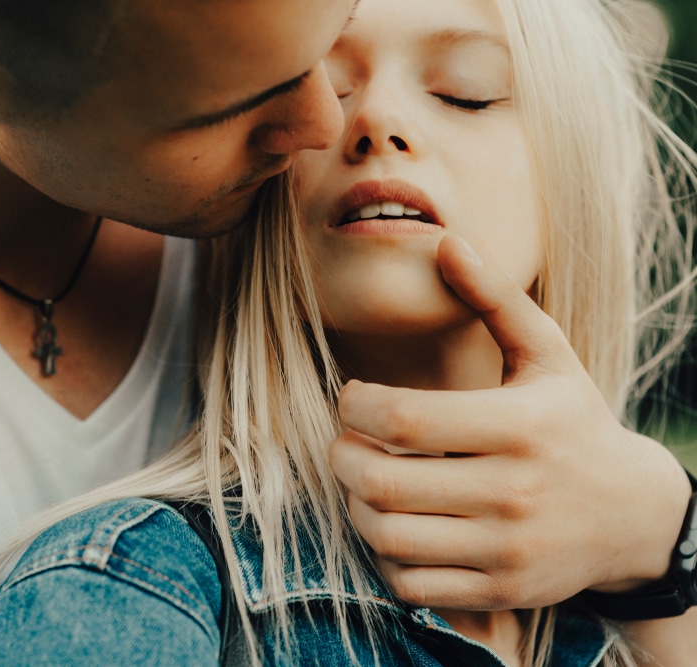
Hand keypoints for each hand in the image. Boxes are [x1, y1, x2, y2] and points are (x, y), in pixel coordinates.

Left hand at [330, 234, 692, 610]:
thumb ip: (493, 298)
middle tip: (344, 441)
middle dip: (341, 457)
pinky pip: (410, 584)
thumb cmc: (574, 421)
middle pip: (381, 483)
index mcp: (518, 426)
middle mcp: (512, 493)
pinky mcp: (501, 591)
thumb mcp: (548, 353)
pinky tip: (394, 523)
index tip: (351, 398)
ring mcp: (507, 550)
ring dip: (355, 506)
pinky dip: (384, 556)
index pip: (401, 420)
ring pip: (387, 537)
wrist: (633, 515)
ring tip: (363, 480)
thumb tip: (445, 240)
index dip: (354, 407)